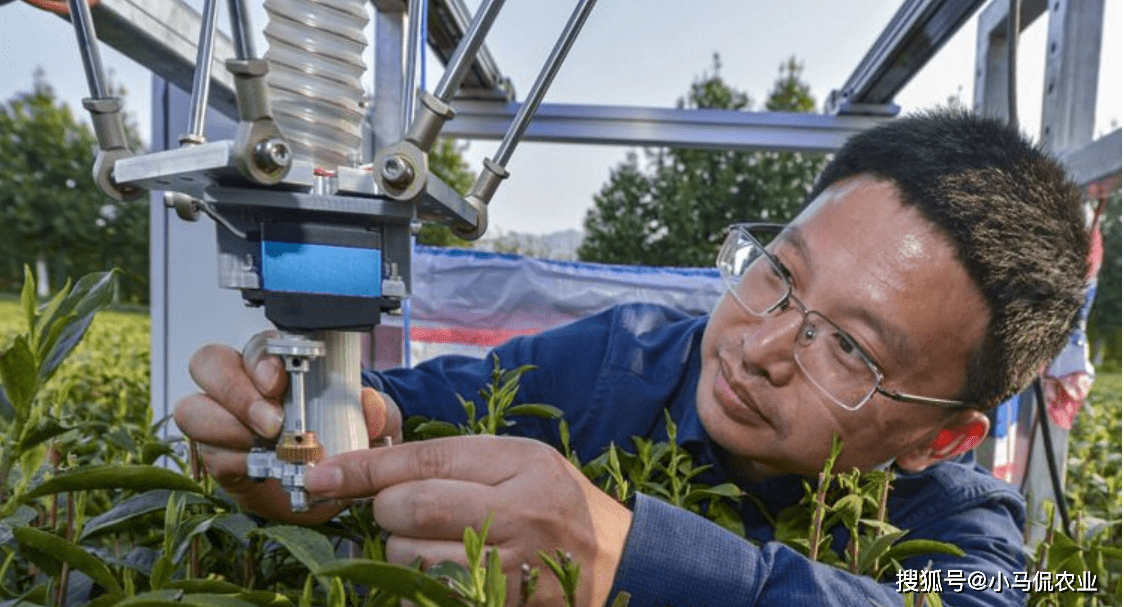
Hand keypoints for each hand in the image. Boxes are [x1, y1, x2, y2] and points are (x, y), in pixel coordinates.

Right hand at [174, 331, 402, 523]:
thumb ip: (378, 410)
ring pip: (193, 408)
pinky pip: (206, 453)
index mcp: (282, 365)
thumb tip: (370, 404)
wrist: (335, 485)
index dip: (262, 360)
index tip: (278, 382)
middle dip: (235, 391)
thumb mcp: (377, 423)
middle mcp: (245, 384)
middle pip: (209, 364)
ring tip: (261, 448)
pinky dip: (230, 461)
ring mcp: (225, 419)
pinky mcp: (219, 457)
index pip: (258, 346)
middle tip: (270, 422)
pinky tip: (258, 468)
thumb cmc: (349, 439)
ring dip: (224, 427)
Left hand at [305, 435, 631, 606]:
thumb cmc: (558, 503)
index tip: (322, 475)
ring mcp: (514, 568)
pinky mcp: (502, 604)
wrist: (618, 561)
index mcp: (521, 464)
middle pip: (410, 509)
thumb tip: (375, 471)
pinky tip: (444, 576)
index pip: (423, 461)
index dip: (364, 469)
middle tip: (402, 514)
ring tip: (438, 547)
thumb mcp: (521, 462)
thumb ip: (457, 461)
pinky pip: (428, 598)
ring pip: (411, 559)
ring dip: (404, 554)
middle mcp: (519, 513)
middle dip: (388, 512)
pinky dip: (418, 588)